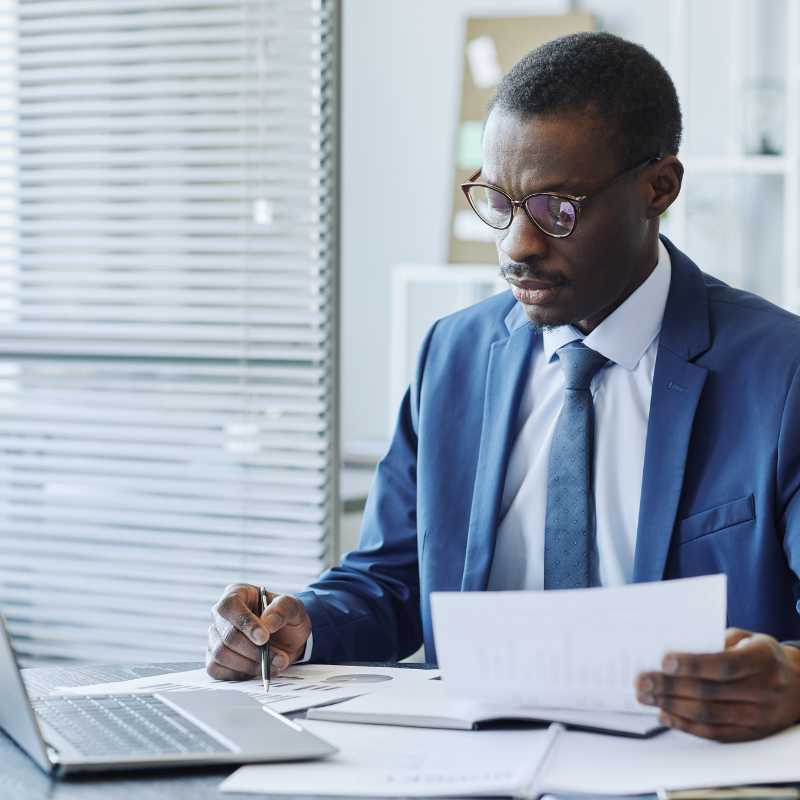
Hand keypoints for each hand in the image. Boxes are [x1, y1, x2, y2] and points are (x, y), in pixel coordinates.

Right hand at [206, 583, 311, 680]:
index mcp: (237, 594)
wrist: (288, 638)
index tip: (264, 638)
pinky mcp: (215, 657)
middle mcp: (222, 615)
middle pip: (227, 635)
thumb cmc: (286, 617)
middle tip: (279, 658)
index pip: (230, 606)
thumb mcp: (294, 607)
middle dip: (254, 651)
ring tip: (274, 665)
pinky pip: (216, 669)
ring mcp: (216, 637)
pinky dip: (238, 674)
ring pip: (221, 654)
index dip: (245, 623)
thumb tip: (268, 621)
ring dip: (250, 665)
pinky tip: (257, 671)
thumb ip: (284, 608)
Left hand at [636, 628, 799, 741]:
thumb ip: (715, 640)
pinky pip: (714, 734)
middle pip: (709, 692)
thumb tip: (675, 646)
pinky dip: (686, 726)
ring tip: (645, 697)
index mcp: (762, 659)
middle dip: (669, 687)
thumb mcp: (745, 638)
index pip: (723, 665)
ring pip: (708, 714)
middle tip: (642, 681)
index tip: (663, 661)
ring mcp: (760, 716)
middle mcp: (765, 690)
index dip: (692, 664)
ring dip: (671, 706)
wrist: (798, 684)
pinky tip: (664, 715)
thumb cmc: (760, 654)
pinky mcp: (752, 734)